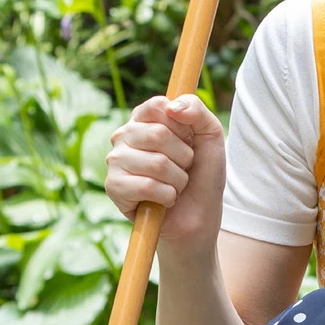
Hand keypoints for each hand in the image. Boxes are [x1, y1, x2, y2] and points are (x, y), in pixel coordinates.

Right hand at [104, 94, 224, 254]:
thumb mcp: (210, 137)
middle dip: (184, 157)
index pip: (159, 106)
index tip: (189, 140)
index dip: (182, 126)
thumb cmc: (202, 176)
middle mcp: (125, 136)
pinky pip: (147, 186)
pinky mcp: (114, 187)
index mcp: (144, 119)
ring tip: (174, 186)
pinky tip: (164, 200)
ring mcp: (116, 161)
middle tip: (183, 169)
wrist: (198, 218)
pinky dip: (167, 196)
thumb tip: (173, 106)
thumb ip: (197, 111)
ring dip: (178, 180)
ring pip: (157, 163)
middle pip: (159, 134)